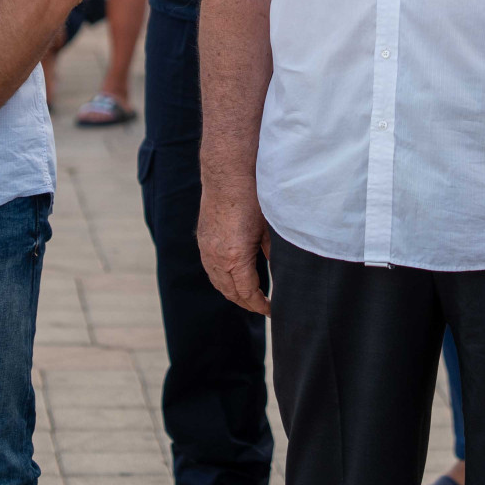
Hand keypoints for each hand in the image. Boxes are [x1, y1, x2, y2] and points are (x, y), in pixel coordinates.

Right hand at [198, 183, 270, 315]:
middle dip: (247, 303)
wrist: (227, 174)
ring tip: (249, 297)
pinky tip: (232, 278)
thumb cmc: (252, 198)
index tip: (272, 310)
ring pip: (218, 283)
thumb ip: (273, 254)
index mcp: (235, 258)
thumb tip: (282, 271)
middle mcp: (217, 258)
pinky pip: (210, 270)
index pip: (247, 293)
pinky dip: (221, 280)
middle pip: (231, 293)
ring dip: (233, 293)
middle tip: (263, 307)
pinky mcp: (203, 241)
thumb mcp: (269, 229)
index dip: (260, 305)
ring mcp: (207, 250)